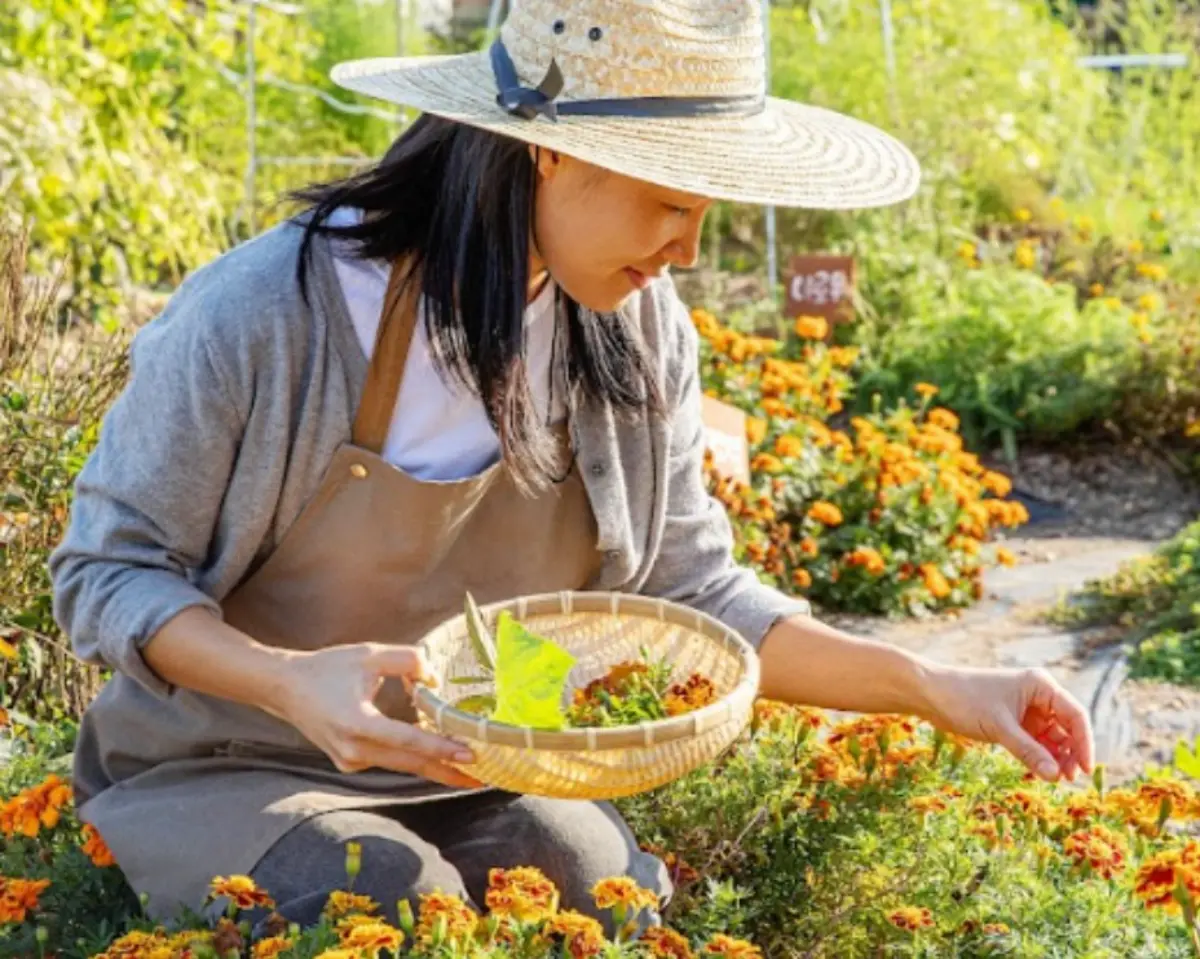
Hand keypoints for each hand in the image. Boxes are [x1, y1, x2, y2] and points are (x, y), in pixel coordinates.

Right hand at [272, 643, 483, 788]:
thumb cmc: (328, 667)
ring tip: (467, 772)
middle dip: (448, 771)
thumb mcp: (370, 654)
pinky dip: (412, 759)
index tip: (471, 755)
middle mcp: (353, 749)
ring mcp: (349, 760)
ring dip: (433, 767)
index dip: (441, 748)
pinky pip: (388, 761)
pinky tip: (436, 758)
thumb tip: (435, 679)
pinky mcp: (348, 762)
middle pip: (410, 764)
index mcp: (357, 723)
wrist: (286, 688)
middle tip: (483, 778)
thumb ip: (408, 661)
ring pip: (401, 765)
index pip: (408, 740)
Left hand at [920, 664, 1094, 782]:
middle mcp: (1038, 695)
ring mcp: (1026, 709)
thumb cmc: (965, 701)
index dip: (1085, 743)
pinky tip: (1042, 772)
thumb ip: (1029, 751)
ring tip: (1057, 778)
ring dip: (1056, 757)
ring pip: (1052, 737)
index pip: (1075, 715)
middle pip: (1067, 727)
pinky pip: (1035, 741)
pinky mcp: (1013, 721)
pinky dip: (1040, 756)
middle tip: (1068, 779)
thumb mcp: (999, 727)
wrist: (931, 694)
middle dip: (1070, 753)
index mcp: (1040, 685)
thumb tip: (1055, 776)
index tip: (1086, 770)